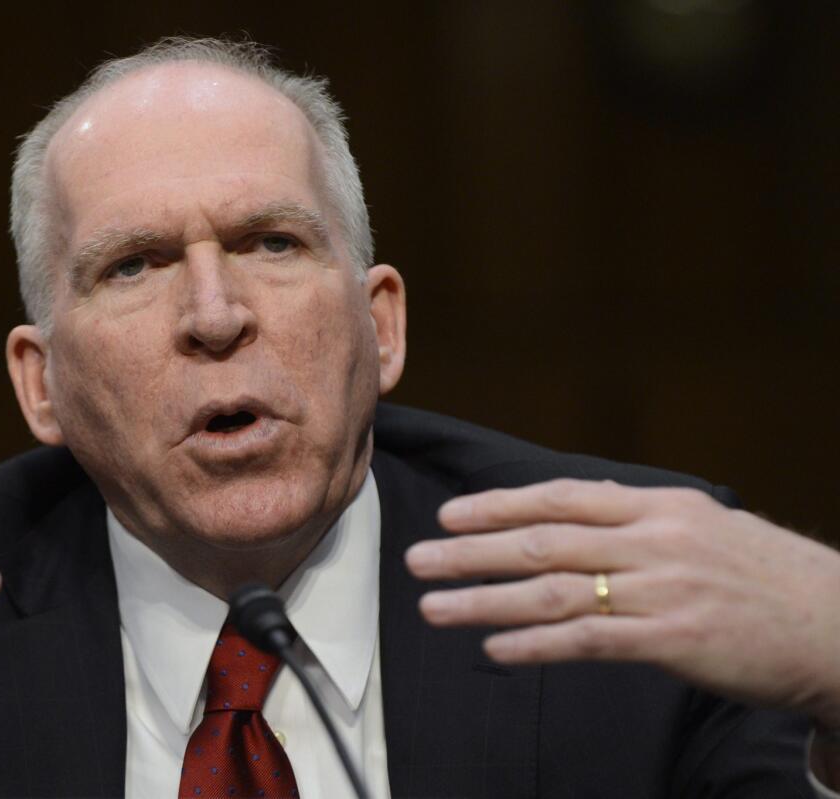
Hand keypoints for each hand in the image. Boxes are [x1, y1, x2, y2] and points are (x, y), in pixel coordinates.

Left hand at [405, 479, 839, 727]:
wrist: (836, 624)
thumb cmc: (764, 577)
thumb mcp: (703, 526)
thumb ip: (635, 519)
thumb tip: (572, 510)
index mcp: (657, 506)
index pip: (560, 498)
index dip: (499, 506)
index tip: (451, 514)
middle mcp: (652, 540)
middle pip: (542, 542)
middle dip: (471, 550)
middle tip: (419, 559)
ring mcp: (660, 590)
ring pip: (552, 592)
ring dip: (484, 599)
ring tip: (435, 607)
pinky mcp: (670, 640)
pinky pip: (586, 640)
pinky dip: (534, 644)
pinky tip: (495, 649)